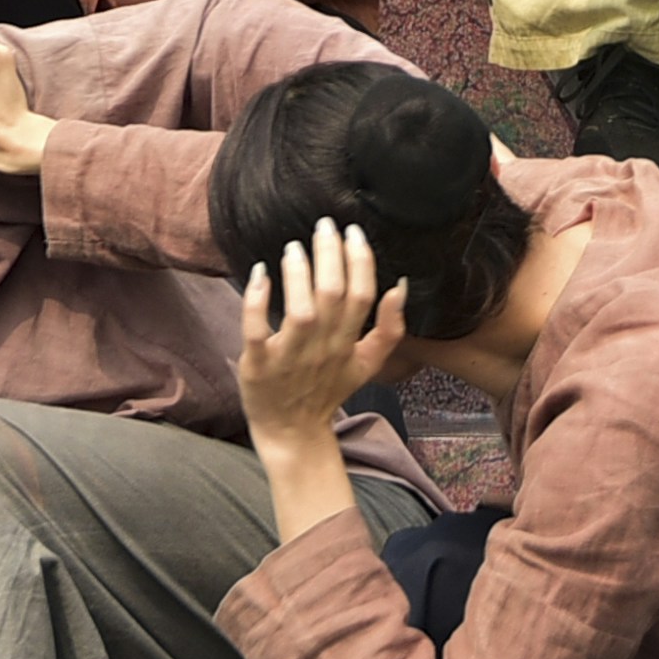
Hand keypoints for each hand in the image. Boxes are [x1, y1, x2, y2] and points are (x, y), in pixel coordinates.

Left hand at [234, 222, 408, 451]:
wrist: (293, 433)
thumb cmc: (327, 391)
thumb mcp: (368, 364)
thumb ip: (390, 329)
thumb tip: (402, 286)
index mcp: (349, 344)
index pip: (362, 296)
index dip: (360, 260)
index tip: (352, 231)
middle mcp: (323, 348)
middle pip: (334, 295)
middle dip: (330, 255)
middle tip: (323, 225)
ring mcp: (290, 357)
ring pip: (301, 310)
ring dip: (299, 274)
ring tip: (294, 247)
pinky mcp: (258, 365)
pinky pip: (257, 331)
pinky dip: (256, 302)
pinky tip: (259, 274)